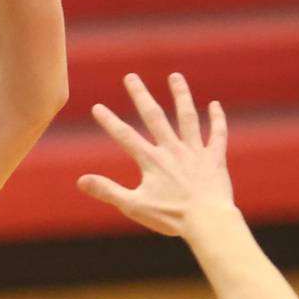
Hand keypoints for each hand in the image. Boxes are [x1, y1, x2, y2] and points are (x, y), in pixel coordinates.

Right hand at [78, 73, 233, 237]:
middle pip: (154, 117)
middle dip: (141, 96)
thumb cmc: (172, 217)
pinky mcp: (215, 159)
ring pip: (187, 117)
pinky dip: (217, 119)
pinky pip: (217, 134)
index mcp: (152, 161)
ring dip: (181, 95)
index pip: (125, 136)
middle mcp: (173, 150)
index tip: (98, 106)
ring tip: (175, 76)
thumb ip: (108, 191)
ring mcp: (195, 152)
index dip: (110, 121)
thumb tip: (81, 180)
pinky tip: (215, 105)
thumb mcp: (135, 206)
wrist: (208, 221)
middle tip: (131, 77)